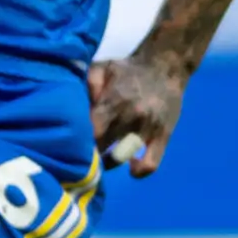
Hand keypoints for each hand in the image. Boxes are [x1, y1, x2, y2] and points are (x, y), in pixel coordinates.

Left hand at [88, 52, 190, 177]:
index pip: (91, 130)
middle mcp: (131, 117)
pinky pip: (151, 164)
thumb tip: (78, 108)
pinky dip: (139, 171)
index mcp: (114, 100)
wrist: (166, 66)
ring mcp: (148, 129)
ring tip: (103, 159)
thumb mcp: (104, 67)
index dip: (79, 141)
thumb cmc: (129, 69)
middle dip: (91, 152)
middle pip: (103, 146)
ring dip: (110, 162)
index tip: (72, 143)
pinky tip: (131, 167)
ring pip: (122, 157)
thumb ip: (88, 85)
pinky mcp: (163, 137)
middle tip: (83, 153)